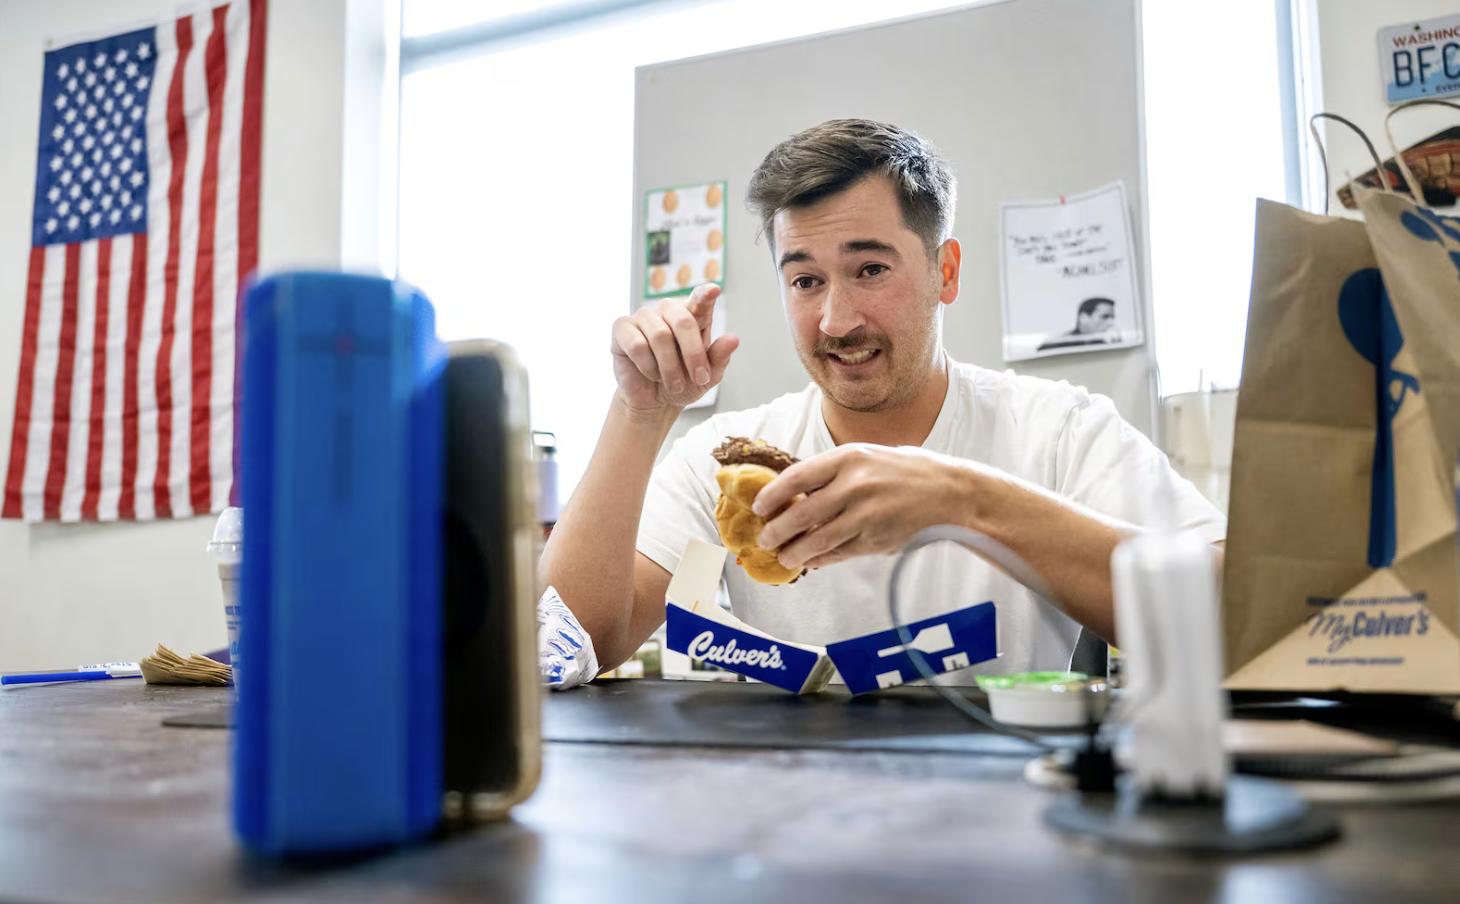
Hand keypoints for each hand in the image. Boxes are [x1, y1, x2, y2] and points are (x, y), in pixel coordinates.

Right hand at [611, 284, 738, 413]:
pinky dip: (648, 366)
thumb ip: (719, 357)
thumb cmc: (683, 383)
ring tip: (674, 385)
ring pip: (660, 336)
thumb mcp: (707, 376)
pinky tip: (651, 374)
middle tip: (699, 378)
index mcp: (693, 316)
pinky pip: (637, 344)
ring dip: (670, 368)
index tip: (714, 290)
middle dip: (693, 353)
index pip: (700, 300)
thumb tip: (734, 339)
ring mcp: (643, 317)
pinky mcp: (622, 328)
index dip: (706, 295)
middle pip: (683, 320)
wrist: (654, 401)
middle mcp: (667, 310)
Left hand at [753, 444, 974, 569]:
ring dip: (795, 552)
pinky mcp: (876, 540)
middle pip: (800, 514)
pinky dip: (821, 559)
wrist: (948, 491)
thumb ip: (831, 472)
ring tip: (784, 556)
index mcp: (848, 458)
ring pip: (817, 540)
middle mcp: (855, 485)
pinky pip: (839, 553)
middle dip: (776, 530)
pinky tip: (812, 560)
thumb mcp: (866, 456)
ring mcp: (866, 515)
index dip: (772, 495)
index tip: (758, 506)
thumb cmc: (902, 470)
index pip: (796, 478)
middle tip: (764, 538)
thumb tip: (793, 492)